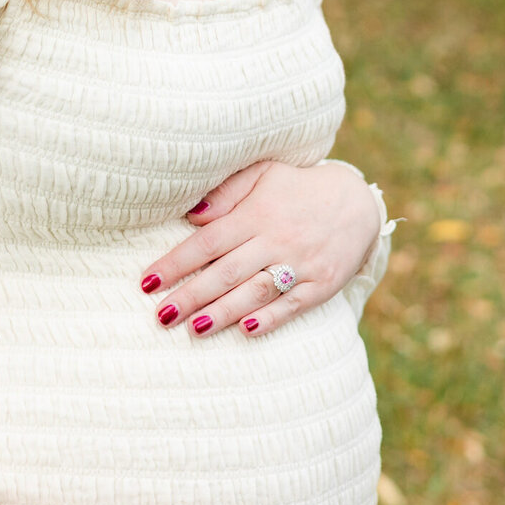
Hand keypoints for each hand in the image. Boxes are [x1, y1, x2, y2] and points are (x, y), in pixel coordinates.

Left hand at [140, 159, 381, 338]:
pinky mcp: (322, 284)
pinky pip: (293, 305)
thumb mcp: (264, 174)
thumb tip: (191, 214)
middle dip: (191, 296)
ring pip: (256, 292)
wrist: (357, 203)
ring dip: (223, 312)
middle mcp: (277, 239)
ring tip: (193, 328)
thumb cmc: (297, 189)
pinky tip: (246, 331)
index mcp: (256, 214)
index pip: (208, 242)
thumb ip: (227, 191)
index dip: (176, 263)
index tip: (148, 282)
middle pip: (226, 272)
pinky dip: (270, 318)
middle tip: (161, 316)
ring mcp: (301, 263)